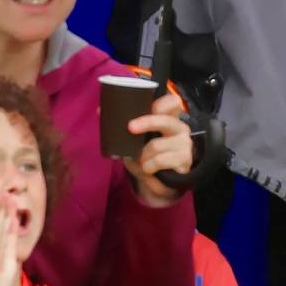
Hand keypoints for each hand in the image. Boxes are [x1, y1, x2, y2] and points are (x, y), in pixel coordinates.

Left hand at [125, 91, 193, 205]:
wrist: (160, 183)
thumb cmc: (147, 156)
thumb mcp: (135, 140)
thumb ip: (124, 125)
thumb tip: (100, 110)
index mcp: (168, 118)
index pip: (173, 102)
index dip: (162, 102)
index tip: (149, 107)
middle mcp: (179, 127)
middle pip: (166, 120)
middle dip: (146, 122)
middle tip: (130, 127)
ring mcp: (184, 143)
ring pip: (156, 145)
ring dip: (143, 156)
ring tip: (141, 161)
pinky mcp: (185, 160)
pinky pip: (160, 160)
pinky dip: (149, 166)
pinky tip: (148, 169)